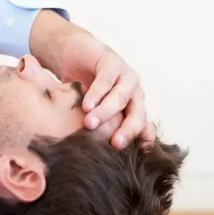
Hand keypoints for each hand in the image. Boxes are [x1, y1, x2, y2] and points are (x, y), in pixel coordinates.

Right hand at [59, 33, 153, 149]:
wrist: (71, 54)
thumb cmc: (81, 88)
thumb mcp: (90, 113)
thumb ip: (98, 130)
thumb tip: (97, 160)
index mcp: (132, 109)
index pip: (142, 129)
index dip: (139, 143)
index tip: (132, 160)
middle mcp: (133, 95)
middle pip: (137, 115)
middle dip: (127, 130)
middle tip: (115, 144)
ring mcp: (124, 77)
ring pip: (121, 98)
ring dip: (106, 111)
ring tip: (90, 124)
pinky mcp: (111, 62)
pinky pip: (106, 80)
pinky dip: (97, 94)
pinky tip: (86, 105)